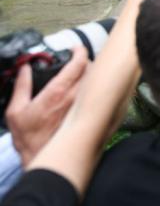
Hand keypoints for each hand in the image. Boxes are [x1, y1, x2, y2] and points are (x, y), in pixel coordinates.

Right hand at [6, 47, 88, 166]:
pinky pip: (97, 95)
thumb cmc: (28, 137)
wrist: (41, 157)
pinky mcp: (87, 115)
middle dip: (86, 61)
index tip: (76, 48)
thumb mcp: (16, 110)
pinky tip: (86, 89)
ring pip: (95, 81)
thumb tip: (25, 69)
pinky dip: (93, 87)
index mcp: (58, 92)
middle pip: (91, 69)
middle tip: (77, 61)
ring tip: (81, 73)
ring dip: (91, 74)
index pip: (78, 63)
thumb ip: (22, 86)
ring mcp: (84, 106)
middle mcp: (75, 97)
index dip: (79, 51)